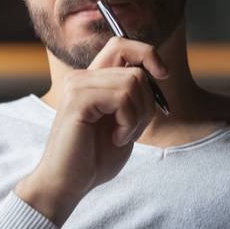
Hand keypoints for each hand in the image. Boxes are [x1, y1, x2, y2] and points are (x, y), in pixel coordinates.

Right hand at [16, 37, 168, 225]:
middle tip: (131, 129)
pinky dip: (129, 122)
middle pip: (135, 69)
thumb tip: (157, 72)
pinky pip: (122, 98)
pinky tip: (116, 139)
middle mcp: (81, 77)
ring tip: (121, 136)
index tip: (162, 76)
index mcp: (91, 80)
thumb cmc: (94, 158)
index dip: (147, 53)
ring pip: (133, 83)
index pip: (121, 44)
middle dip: (147, 102)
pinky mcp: (77, 101)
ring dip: (138, 116)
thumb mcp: (123, 122)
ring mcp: (77, 86)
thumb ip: (134, 96)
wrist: (67, 184)